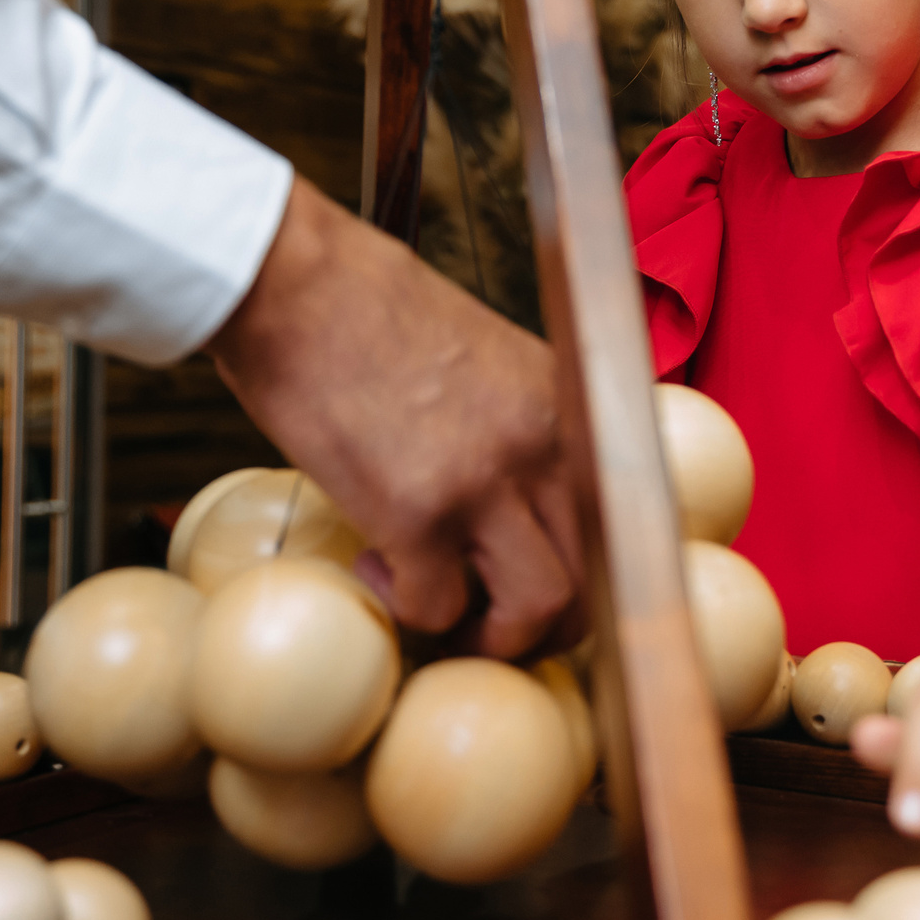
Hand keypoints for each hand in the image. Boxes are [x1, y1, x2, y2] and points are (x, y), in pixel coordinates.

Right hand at [204, 178, 581, 657]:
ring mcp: (486, 482)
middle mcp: (542, 444)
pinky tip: (376, 567)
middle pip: (597, 575)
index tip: (551, 587)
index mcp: (563, 403)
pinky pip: (437, 605)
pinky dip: (408, 609)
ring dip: (493, 636)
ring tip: (442, 613)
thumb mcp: (482, 360)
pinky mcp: (417, 513)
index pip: (623, 510)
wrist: (295, 283)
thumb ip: (514, 427)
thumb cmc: (364, 311)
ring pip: (541, 607)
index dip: (593, 568)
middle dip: (550, 623)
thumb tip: (511, 504)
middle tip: (496, 624)